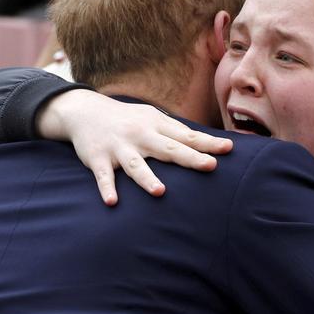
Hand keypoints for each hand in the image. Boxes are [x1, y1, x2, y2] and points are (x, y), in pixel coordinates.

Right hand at [37, 90, 233, 205]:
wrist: (85, 111)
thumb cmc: (128, 119)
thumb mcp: (152, 118)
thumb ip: (176, 132)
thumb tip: (206, 142)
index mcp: (156, 125)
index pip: (187, 136)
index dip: (208, 143)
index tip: (228, 149)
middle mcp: (140, 135)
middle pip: (167, 149)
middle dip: (189, 158)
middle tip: (210, 166)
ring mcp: (119, 148)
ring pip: (135, 165)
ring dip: (146, 178)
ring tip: (160, 192)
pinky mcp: (98, 159)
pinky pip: (103, 176)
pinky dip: (107, 188)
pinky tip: (112, 201)